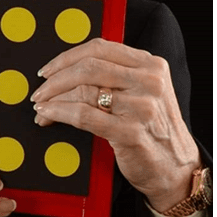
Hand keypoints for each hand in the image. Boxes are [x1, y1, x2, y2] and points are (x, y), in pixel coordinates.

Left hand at [30, 38, 201, 210]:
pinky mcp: (131, 132)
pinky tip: (48, 114)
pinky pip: (84, 115)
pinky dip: (59, 113)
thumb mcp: (142, 92)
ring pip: (84, 90)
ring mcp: (142, 107)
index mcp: (150, 65)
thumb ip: (114, 75)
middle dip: (56, 78)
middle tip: (40, 89)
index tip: (49, 69)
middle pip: (88, 67)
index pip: (100, 48)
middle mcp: (149, 82)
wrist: (176, 168)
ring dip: (54, 98)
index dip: (67, 57)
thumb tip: (63, 71)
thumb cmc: (152, 128)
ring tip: (42, 105)